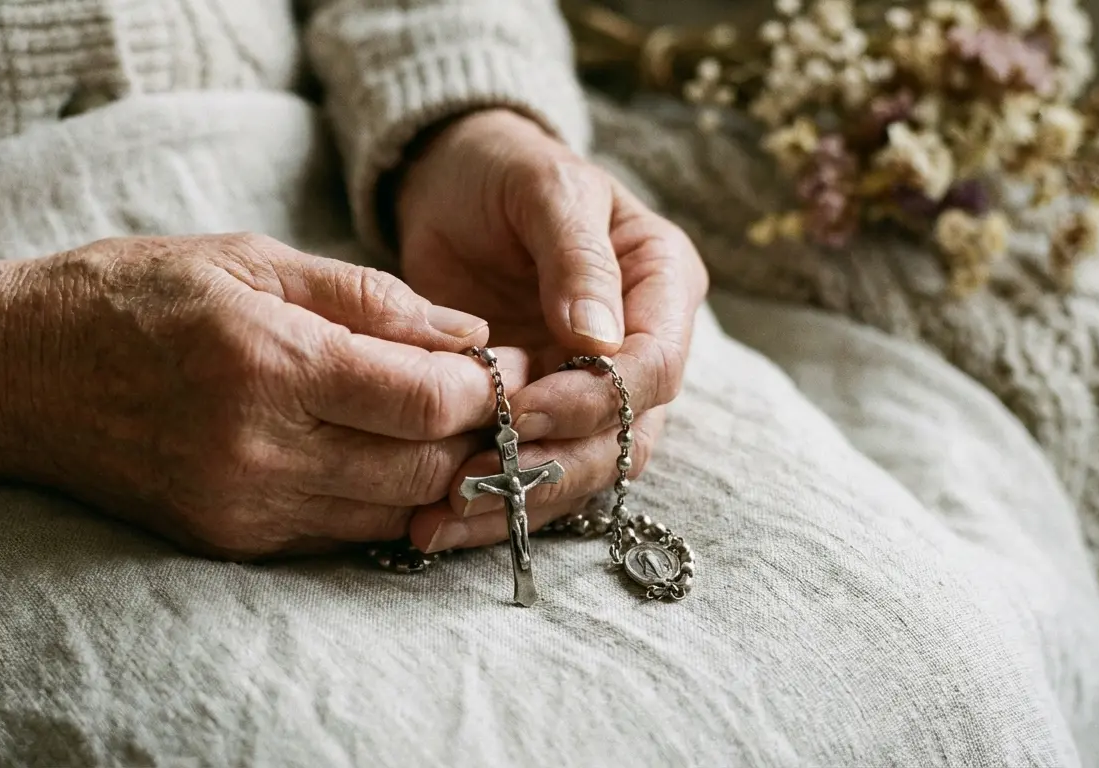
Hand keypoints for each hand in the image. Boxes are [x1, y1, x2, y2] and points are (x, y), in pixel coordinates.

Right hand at [0, 234, 529, 559]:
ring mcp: (243, 507)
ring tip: (447, 426)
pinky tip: (384, 457)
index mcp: (270, 365)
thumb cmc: (132, 297)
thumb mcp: (251, 262)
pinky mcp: (228, 540)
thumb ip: (370, 299)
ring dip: (437, 475)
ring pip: (392, 512)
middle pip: (424, 468)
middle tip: (494, 397)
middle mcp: (259, 451)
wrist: (17, 373)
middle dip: (478, 437)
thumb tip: (467, 333)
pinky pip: (339, 534)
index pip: (427, 401)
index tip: (509, 364)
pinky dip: (380, 500)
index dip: (488, 388)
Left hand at [395, 109, 707, 552]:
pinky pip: (534, 471)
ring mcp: (593, 387)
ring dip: (519, 499)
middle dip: (552, 466)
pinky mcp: (545, 414)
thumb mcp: (542, 190)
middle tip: (473, 482)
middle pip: (624, 435)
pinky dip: (493, 501)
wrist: (456, 186)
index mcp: (662, 284)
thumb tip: (598, 337)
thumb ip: (575, 258)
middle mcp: (640, 346)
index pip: (654, 365)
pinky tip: (436, 522)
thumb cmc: (505, 172)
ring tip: (444, 519)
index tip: (524, 408)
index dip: (595, 398)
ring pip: (582, 468)